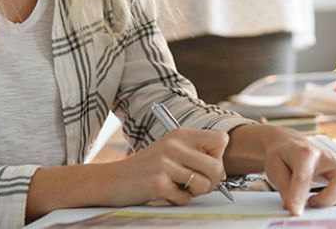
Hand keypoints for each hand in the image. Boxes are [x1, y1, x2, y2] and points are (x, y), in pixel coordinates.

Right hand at [104, 128, 228, 205]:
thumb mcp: (171, 150)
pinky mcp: (158, 184)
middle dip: (213, 181)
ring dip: (196, 192)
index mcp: (181, 134)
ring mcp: (165, 164)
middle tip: (200, 185)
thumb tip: (222, 171)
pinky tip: (167, 194)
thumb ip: (195, 154)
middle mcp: (174, 145)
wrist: (113, 179)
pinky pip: (185, 198)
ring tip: (181, 188)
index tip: (208, 165)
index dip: (219, 156)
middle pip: (217, 166)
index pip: (220, 139)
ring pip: (204, 184)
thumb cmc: (146, 167)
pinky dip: (179, 201)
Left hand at [264, 129, 335, 215]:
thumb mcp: (275, 169)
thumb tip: (294, 209)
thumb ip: (285, 189)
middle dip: (329, 198)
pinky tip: (331, 197)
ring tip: (320, 200)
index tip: (295, 213)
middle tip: (311, 203)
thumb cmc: (282, 155)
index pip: (304, 178)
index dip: (299, 198)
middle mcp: (326, 155)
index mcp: (304, 152)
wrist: (289, 143)